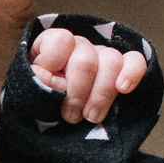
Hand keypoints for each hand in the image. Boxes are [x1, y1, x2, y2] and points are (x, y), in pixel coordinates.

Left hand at [29, 26, 147, 122]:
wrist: (52, 120)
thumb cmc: (39, 102)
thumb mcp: (28, 91)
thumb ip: (34, 81)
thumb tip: (42, 74)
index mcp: (51, 45)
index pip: (61, 41)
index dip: (55, 66)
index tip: (47, 90)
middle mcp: (78, 46)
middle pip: (86, 61)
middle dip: (78, 93)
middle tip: (71, 117)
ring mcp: (101, 55)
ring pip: (111, 61)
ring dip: (101, 95)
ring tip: (91, 117)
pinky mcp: (122, 69)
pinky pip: (135, 61)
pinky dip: (132, 73)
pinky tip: (124, 89)